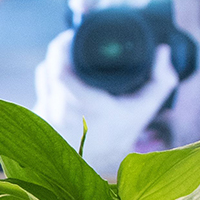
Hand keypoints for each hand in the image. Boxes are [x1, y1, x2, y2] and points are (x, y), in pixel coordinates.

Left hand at [32, 33, 178, 173]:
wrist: (94, 165)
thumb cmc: (119, 133)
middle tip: (74, 36)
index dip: (62, 48)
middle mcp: (61, 111)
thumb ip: (161, 81)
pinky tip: (60, 70)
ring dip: (54, 60)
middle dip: (60, 47)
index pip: (60, 71)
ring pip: (44, 73)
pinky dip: (49, 77)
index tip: (74, 35)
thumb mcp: (143, 109)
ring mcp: (46, 114)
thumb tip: (162, 50)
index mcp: (86, 105)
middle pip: (50, 66)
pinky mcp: (37, 117)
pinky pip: (40, 86)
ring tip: (69, 50)